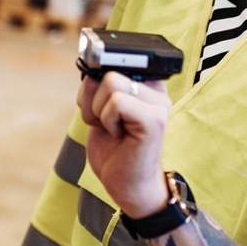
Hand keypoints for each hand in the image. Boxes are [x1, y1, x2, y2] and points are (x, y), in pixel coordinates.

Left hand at [77, 72, 171, 218]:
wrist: (128, 186)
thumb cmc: (115, 150)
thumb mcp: (100, 110)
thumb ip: (99, 87)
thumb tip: (89, 67)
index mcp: (145, 84)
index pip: (114, 59)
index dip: (97, 74)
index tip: (95, 98)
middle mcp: (156, 90)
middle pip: (107, 70)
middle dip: (92, 98)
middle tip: (103, 121)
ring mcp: (157, 103)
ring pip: (109, 82)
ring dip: (98, 110)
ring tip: (111, 129)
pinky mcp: (153, 119)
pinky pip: (115, 102)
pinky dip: (106, 120)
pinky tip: (117, 135)